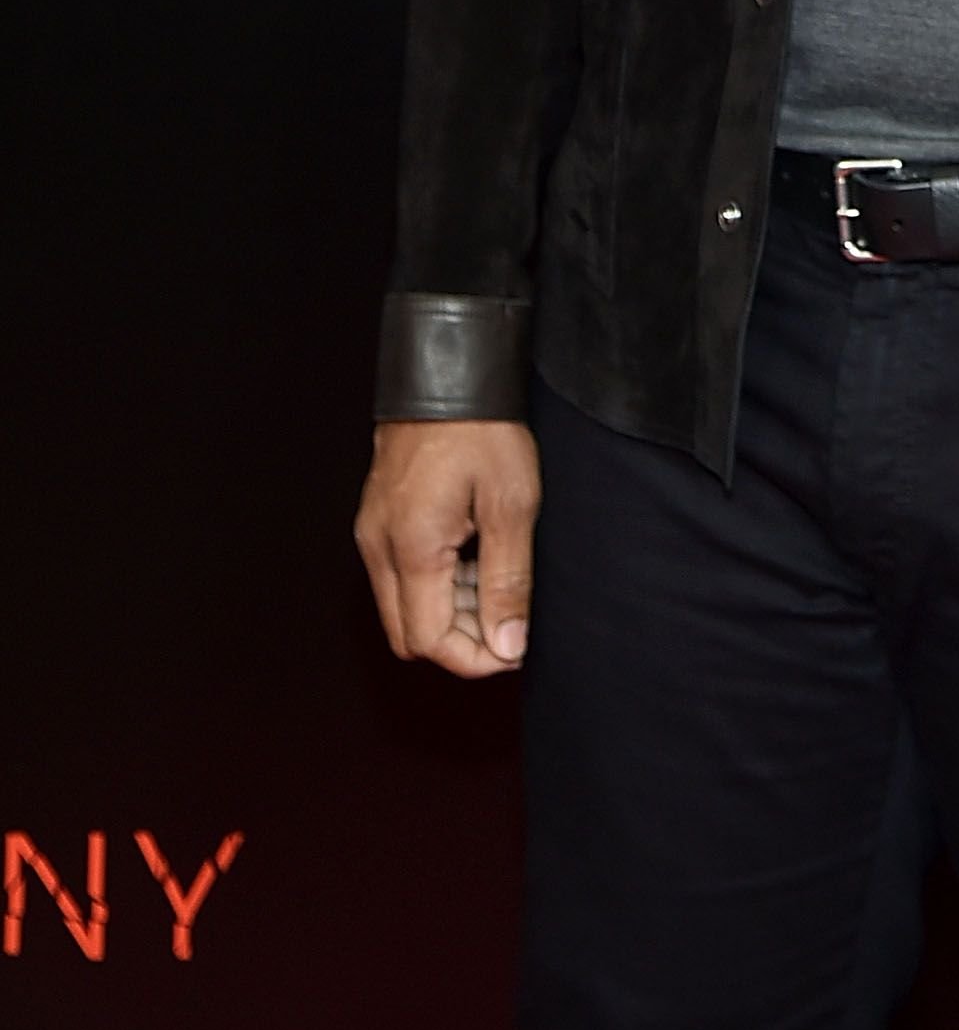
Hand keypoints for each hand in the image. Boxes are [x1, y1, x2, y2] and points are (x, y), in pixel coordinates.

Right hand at [354, 419, 540, 678]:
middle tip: (507, 615)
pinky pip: (399, 577)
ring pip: (402, 608)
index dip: (474, 657)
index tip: (515, 645)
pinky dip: (435, 584)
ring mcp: (373, 532)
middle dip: (460, 640)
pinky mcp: (378, 519)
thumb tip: (508, 645)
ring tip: (496, 576)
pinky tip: (473, 556)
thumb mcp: (512, 503)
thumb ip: (507, 580)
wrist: (448, 371)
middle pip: (409, 634)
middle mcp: (378, 547)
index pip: (430, 640)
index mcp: (410, 548)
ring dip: (449, 611)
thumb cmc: (482, 429)